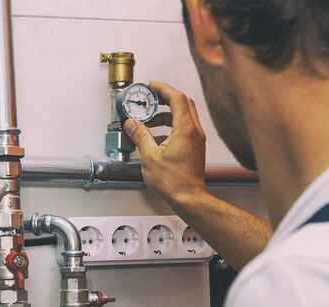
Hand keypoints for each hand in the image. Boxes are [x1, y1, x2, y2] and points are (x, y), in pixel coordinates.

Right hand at [123, 81, 207, 207]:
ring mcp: (197, 139)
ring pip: (183, 116)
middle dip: (165, 98)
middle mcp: (195, 131)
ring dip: (166, 114)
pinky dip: (170, 126)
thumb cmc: (174, 182)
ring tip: (149, 120)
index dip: (163, 88)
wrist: (189, 198)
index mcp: (185, 129)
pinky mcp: (195, 148)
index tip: (151, 86)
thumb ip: (140, 136)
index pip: (177, 98)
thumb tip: (131, 123)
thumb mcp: (149, 157)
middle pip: (183, 103)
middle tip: (150, 99)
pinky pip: (184, 128)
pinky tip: (157, 137)